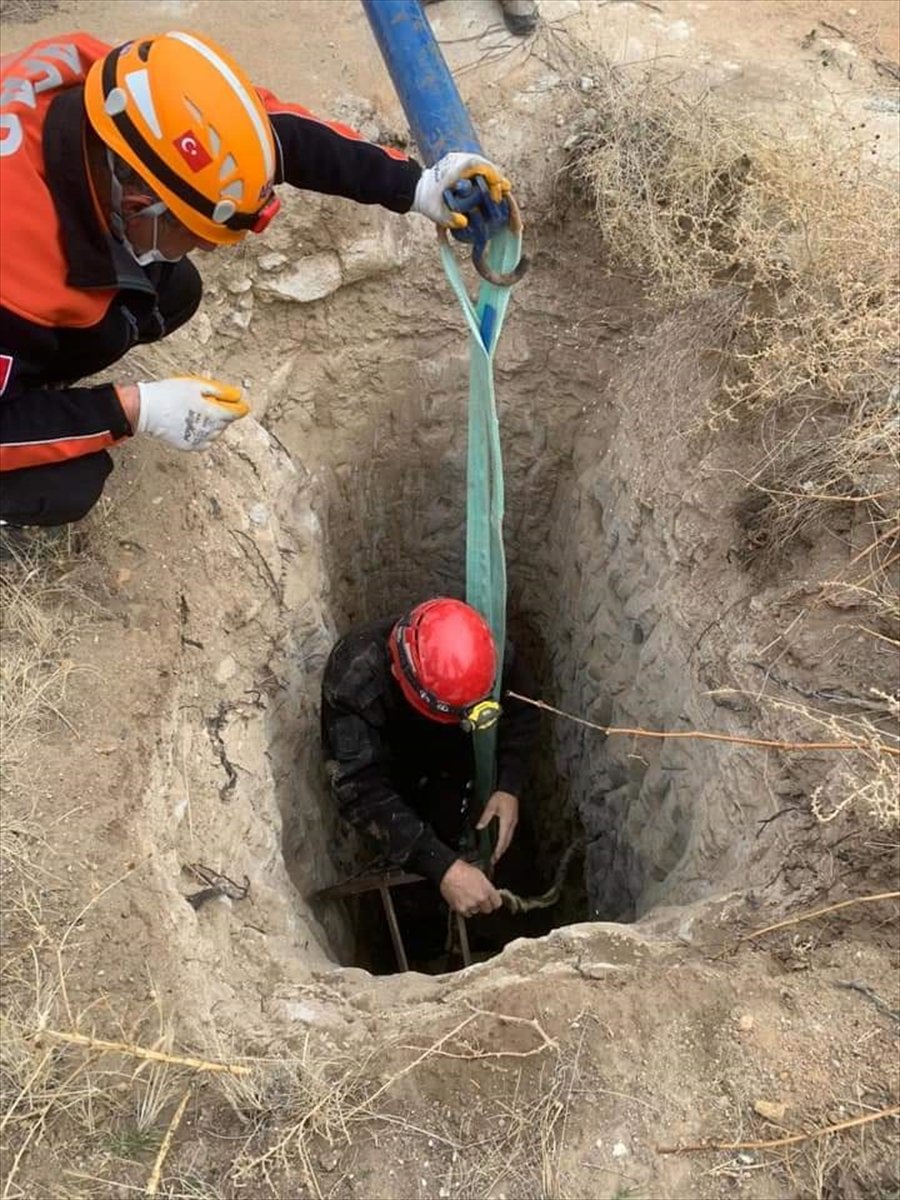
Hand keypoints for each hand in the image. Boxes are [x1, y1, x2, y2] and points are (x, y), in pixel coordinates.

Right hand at [131, 376, 248, 450]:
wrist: (146, 409)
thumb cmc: (170, 394)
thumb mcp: (197, 385)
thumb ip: (220, 391)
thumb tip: (237, 396)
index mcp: (214, 414)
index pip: (236, 414)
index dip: (240, 408)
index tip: (241, 406)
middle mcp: (209, 431)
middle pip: (225, 423)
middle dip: (222, 414)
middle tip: (209, 403)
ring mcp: (199, 440)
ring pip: (215, 434)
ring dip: (213, 425)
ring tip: (197, 413)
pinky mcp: (189, 446)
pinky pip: (204, 443)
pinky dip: (203, 435)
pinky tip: (193, 425)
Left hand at [412, 151, 510, 228]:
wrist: (417, 189)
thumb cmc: (428, 201)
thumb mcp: (436, 213)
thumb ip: (448, 219)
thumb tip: (464, 222)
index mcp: (454, 168)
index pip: (478, 164)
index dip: (492, 175)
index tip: (497, 190)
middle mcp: (459, 160)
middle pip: (485, 164)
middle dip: (496, 178)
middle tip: (503, 192)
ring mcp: (461, 160)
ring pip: (483, 165)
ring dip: (493, 178)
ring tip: (500, 193)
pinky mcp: (463, 164)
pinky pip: (479, 168)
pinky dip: (487, 178)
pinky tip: (493, 191)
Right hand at [439, 859, 501, 916]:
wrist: (448, 872)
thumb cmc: (462, 870)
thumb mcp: (480, 874)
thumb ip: (486, 886)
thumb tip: (489, 892)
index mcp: (487, 889)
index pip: (497, 903)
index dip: (493, 901)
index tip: (491, 901)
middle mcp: (481, 898)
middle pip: (488, 909)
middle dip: (483, 905)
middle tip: (477, 899)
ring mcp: (471, 904)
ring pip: (476, 911)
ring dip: (473, 907)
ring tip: (467, 898)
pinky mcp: (461, 909)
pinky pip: (466, 914)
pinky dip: (464, 909)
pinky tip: (461, 900)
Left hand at [476, 790, 518, 864]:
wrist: (510, 788)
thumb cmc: (501, 796)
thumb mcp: (491, 806)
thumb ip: (485, 817)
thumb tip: (479, 827)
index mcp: (506, 822)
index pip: (502, 841)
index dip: (498, 851)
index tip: (494, 859)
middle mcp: (511, 825)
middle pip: (506, 842)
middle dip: (500, 852)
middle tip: (494, 860)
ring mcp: (513, 823)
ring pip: (508, 839)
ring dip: (503, 847)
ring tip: (497, 854)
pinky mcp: (513, 820)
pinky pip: (509, 834)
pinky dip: (504, 841)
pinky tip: (500, 842)